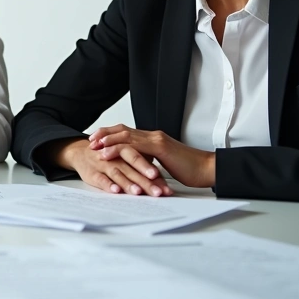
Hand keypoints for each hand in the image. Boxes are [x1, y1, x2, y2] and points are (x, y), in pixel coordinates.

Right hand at [49, 137, 171, 195]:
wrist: (80, 151)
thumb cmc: (107, 156)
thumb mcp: (125, 157)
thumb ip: (143, 167)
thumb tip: (163, 184)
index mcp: (127, 150)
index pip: (144, 159)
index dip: (154, 171)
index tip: (165, 185)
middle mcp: (116, 156)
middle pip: (133, 166)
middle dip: (146, 179)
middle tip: (158, 191)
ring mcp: (104, 164)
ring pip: (118, 173)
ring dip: (128, 183)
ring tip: (138, 192)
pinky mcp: (92, 173)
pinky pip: (101, 179)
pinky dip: (108, 185)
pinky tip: (116, 191)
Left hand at [89, 124, 215, 187]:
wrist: (207, 169)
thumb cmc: (190, 169)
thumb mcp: (166, 164)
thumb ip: (153, 161)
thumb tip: (142, 167)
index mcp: (154, 139)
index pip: (128, 132)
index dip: (112, 134)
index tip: (98, 139)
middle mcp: (153, 136)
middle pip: (122, 129)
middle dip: (104, 133)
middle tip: (90, 139)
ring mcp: (156, 140)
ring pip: (125, 135)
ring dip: (106, 140)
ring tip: (93, 145)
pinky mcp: (159, 147)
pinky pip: (132, 146)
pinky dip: (116, 148)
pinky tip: (105, 153)